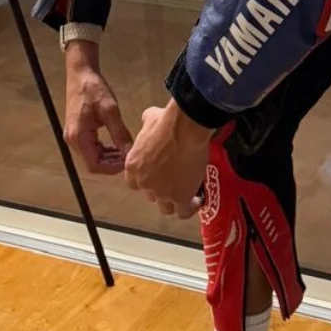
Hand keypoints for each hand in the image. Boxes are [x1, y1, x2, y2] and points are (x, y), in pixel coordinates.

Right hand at [64, 47, 132, 174]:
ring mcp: (73, 136)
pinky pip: (90, 148)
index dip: (112, 168)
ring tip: (126, 151)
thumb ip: (120, 134)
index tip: (128, 162)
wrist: (81, 74)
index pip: (94, 165)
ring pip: (92, 156)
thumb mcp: (110, 111)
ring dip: (109, 157)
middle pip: (93, 163)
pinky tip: (116, 145)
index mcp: (78, 137)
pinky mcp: (76, 131)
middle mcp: (72, 140)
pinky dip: (104, 150)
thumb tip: (131, 152)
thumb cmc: (94, 90)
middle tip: (130, 157)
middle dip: (112, 164)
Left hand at [124, 100, 213, 218]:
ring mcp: (162, 192)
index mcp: (133, 166)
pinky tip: (197, 201)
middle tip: (174, 180)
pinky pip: (184, 211)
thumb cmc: (168, 122)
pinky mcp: (180, 197)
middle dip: (161, 189)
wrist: (185, 128)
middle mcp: (144, 182)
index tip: (155, 176)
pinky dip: (190, 208)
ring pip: (166, 207)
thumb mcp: (149, 119)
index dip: (146, 180)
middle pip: (150, 195)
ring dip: (174, 201)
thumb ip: (146, 126)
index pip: (134, 183)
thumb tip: (150, 121)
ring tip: (185, 193)